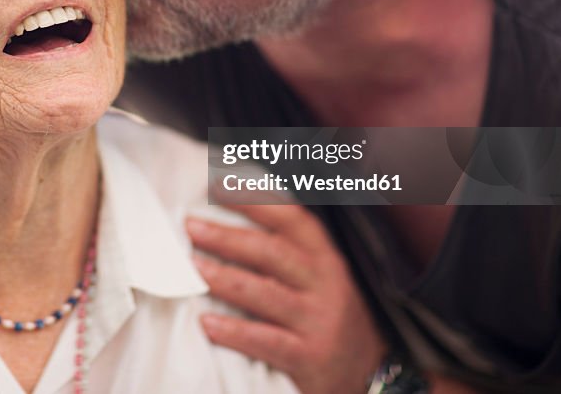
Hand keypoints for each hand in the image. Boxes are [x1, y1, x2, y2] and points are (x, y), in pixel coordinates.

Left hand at [187, 205, 384, 393]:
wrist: (369, 373)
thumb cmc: (330, 316)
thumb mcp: (320, 278)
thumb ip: (287, 251)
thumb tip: (231, 219)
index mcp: (325, 258)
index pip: (292, 219)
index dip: (256, 200)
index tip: (219, 186)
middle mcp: (325, 285)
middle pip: (273, 253)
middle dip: (228, 237)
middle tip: (191, 227)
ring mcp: (319, 322)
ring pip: (266, 294)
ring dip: (225, 279)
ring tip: (193, 269)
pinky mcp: (309, 358)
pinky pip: (267, 341)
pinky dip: (235, 332)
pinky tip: (207, 323)